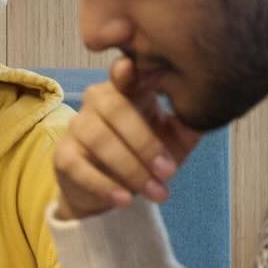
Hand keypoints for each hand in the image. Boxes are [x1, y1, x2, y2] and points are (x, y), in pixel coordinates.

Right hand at [52, 57, 200, 218]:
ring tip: (155, 192)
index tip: (130, 69)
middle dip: (145, 143)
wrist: (114, 192)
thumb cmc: (147, 156)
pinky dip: (103, 184)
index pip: (125, 74)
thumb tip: (204, 112)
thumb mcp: (175, 141)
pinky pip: (78, 166)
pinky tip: (124, 199)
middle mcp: (98, 101)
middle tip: (169, 172)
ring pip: (99, 139)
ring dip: (130, 168)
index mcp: (127, 90)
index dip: (125, 70)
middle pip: (115, 108)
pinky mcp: (64, 155)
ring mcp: (78, 127)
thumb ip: (188, 124)